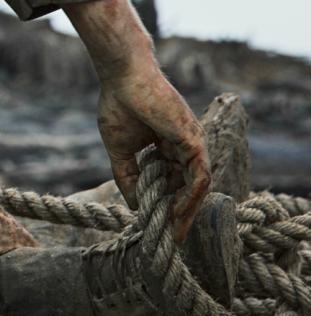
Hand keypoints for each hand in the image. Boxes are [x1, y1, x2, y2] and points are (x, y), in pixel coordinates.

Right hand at [96, 67, 209, 241]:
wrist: (123, 77)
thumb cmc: (119, 104)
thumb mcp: (120, 149)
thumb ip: (128, 176)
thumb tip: (135, 206)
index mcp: (169, 145)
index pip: (174, 180)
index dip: (167, 203)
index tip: (159, 225)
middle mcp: (186, 145)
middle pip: (189, 187)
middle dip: (182, 213)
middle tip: (174, 238)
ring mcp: (192, 143)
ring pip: (197, 185)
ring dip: (188, 210)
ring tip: (176, 231)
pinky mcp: (193, 140)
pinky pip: (198, 176)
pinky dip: (190, 196)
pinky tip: (176, 211)